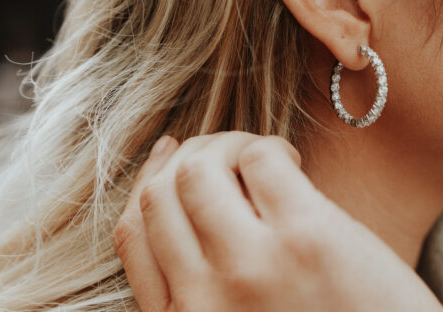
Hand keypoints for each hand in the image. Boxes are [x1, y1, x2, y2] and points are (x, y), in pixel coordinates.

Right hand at [113, 131, 442, 311]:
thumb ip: (210, 285)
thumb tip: (202, 205)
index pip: (134, 235)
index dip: (149, 184)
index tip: (170, 159)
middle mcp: (204, 300)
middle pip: (158, 194)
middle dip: (184, 157)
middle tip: (224, 154)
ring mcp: (252, 266)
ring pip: (197, 169)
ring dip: (223, 146)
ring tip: (259, 158)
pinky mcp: (308, 236)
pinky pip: (259, 157)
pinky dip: (266, 146)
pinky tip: (294, 165)